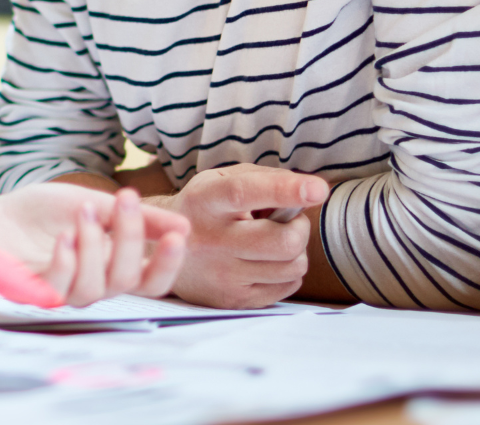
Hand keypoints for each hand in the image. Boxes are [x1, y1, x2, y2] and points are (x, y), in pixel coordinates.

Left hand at [0, 184, 189, 305]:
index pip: (151, 281)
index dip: (168, 265)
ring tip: (86, 212)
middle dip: (132, 240)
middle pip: (127, 282)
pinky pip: (59, 290)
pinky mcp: (32, 293)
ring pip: (95, 289)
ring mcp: (62, 291)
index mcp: (111, 266)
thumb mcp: (96, 204)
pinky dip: (67, 262)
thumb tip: (185, 227)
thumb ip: (135, 218)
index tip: (178, 236)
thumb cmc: (43, 214)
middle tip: (126, 202)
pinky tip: (64, 237)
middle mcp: (91, 284)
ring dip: (96, 247)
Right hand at [150, 164, 328, 308]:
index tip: (317, 189)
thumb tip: (307, 192)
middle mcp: (211, 239)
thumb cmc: (204, 209)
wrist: (162, 251)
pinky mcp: (232, 299)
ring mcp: (222, 274)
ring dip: (294, 251)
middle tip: (287, 221)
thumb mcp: (220, 180)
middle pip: (283, 242)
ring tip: (272, 241)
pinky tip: (266, 261)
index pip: (246, 193)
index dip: (284, 190)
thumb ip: (262, 179)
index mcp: (206, 200)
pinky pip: (287, 287)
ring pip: (292, 267)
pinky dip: (287, 272)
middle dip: (299, 228)